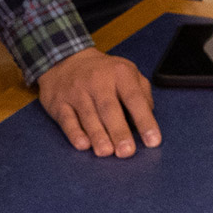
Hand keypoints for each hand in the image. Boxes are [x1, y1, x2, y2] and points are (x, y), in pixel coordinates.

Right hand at [35, 48, 158, 158]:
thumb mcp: (128, 72)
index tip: (153, 140)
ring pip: (88, 116)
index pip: (134, 98)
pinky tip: (83, 145)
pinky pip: (67, 119)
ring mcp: (76, 92)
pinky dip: (75, 133)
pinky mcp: (59, 103)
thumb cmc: (104, 72)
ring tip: (106, 152)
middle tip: (127, 151)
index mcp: (120, 73)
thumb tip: (149, 116)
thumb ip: (142, 93)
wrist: (67, 60)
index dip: (145, 120)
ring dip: (98, 135)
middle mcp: (98, 81)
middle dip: (119, 131)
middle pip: (109, 109)